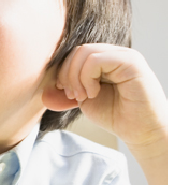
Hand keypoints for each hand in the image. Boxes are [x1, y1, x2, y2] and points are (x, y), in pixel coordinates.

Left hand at [44, 43, 166, 149]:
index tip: (65, 92)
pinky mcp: (132, 62)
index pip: (75, 53)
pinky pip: (97, 60)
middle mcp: (115, 53)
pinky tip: (94, 93)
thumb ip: (66, 93)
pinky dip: (87, 77)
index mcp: (104, 58)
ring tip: (83, 96)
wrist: (142, 133)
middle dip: (67, 74)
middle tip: (72, 95)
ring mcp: (124, 55)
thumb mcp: (85, 101)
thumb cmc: (117, 116)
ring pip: (85, 52)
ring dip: (76, 76)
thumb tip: (43, 94)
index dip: (63, 70)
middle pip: (78, 51)